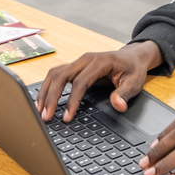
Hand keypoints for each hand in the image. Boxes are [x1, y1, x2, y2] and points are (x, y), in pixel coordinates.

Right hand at [36, 40, 162, 122]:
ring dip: (45, 91)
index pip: (80, 82)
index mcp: (99, 62)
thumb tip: (118, 106)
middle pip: (61, 75)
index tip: (67, 117)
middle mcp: (85, 59)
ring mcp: (79, 62)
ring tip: (39, 110)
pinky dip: (48, 87)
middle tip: (46, 116)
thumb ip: (125, 94)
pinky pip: (57, 75)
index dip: (72, 100)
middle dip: (51, 96)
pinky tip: (44, 100)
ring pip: (55, 73)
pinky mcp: (75, 67)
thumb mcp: (134, 82)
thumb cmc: (133, 69)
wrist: (132, 57)